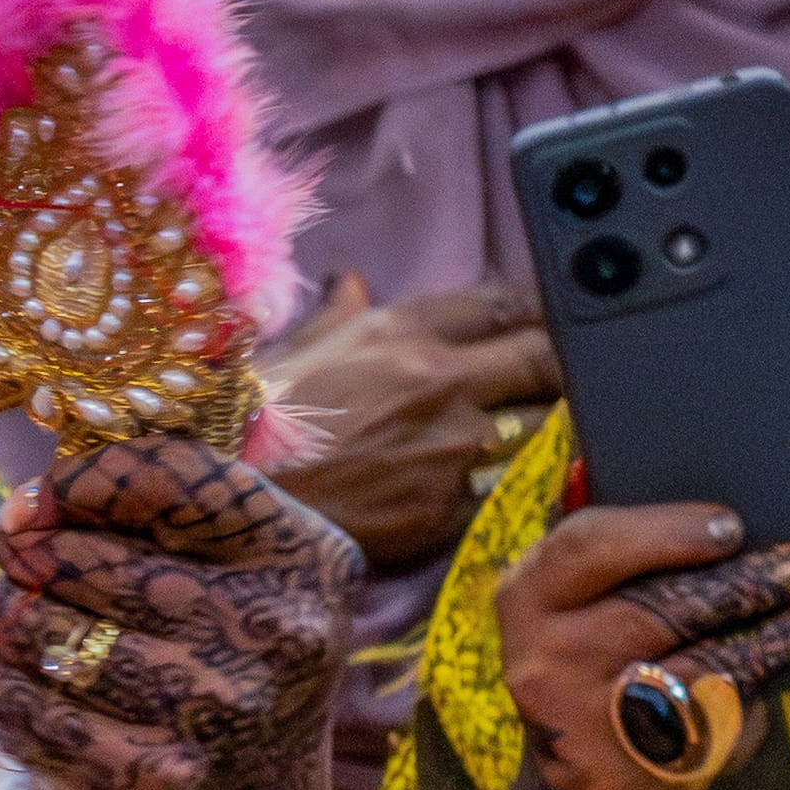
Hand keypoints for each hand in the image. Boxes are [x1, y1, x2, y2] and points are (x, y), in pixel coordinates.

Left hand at [0, 436, 355, 789]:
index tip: (37, 499)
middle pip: (98, 560)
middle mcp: (275, 631)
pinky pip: (38, 712)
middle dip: (30, 555)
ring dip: (5, 620)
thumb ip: (167, 519)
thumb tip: (26, 506)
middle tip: (11, 560)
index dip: (83, 478)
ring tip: (1, 614)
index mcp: (307, 558)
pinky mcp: (161, 780)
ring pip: (55, 637)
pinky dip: (0, 688)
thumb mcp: (249, 580)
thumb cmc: (234, 671)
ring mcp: (219, 711)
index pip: (177, 476)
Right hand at [258, 270, 556, 575]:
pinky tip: (522, 486)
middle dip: (559, 367)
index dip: (536, 312)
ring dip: (547, 429)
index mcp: (404, 329)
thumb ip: (341, 312)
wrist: (227, 494)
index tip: (544, 323)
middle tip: (561, 379)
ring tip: (544, 434)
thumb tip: (355, 282)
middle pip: (545, 359)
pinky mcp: (449, 508)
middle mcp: (442, 379)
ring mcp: (452, 447)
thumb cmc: (253, 416)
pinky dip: (521, 487)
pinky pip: (511, 490)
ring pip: (543, 427)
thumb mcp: (298, 347)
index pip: (504, 304)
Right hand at [485, 497, 789, 789]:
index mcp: (528, 596)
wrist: (581, 788)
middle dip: (742, 581)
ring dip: (775, 626)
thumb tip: (632, 461)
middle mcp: (545, 657)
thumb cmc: (599, 660)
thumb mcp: (577, 600)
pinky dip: (772, 669)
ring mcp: (590, 718)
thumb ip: (608, 544)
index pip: (587, 546)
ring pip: (700, 658)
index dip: (663, 532)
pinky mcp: (638, 764)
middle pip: (657, 607)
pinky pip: (720, 707)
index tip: (730, 526)